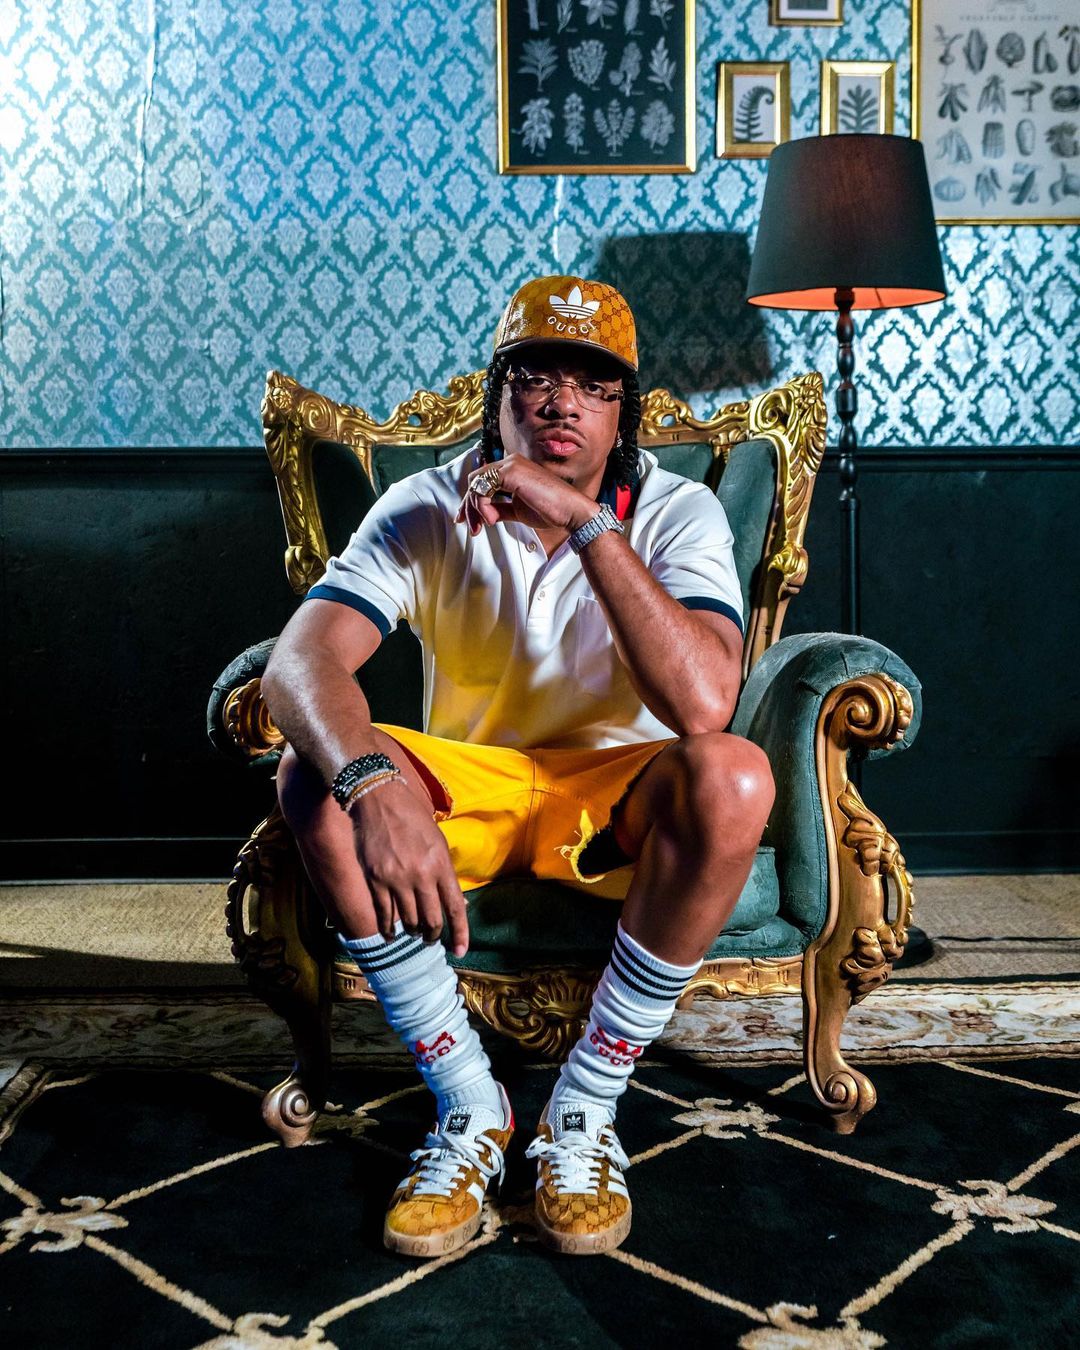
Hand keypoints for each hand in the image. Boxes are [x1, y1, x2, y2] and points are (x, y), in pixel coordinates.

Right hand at [347, 780, 468, 955]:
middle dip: (432, 935)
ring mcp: (396, 879)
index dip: (459, 934)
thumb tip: (458, 904)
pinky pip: (384, 914)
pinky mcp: (375, 879)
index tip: (459, 952)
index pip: (455, 907)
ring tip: (412, 932)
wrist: (378, 798)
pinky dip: (387, 929)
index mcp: (441, 864)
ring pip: (408, 921)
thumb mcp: (437, 841)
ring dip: (411, 932)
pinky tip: (390, 934)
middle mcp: (421, 875)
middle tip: (429, 938)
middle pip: (431, 920)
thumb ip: (445, 873)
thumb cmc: (411, 817)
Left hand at [455, 454, 597, 536]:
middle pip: (475, 480)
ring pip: (476, 484)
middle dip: (468, 506)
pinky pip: (483, 488)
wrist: (570, 512)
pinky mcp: (511, 472)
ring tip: (484, 525)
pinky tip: (491, 518)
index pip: (483, 480)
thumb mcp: (518, 511)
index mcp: (513, 469)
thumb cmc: (551, 511)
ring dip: (474, 508)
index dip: (471, 500)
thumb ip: (500, 508)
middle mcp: (510, 462)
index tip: (468, 519)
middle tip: (470, 526)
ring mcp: (510, 465)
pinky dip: (482, 506)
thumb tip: (485, 513)